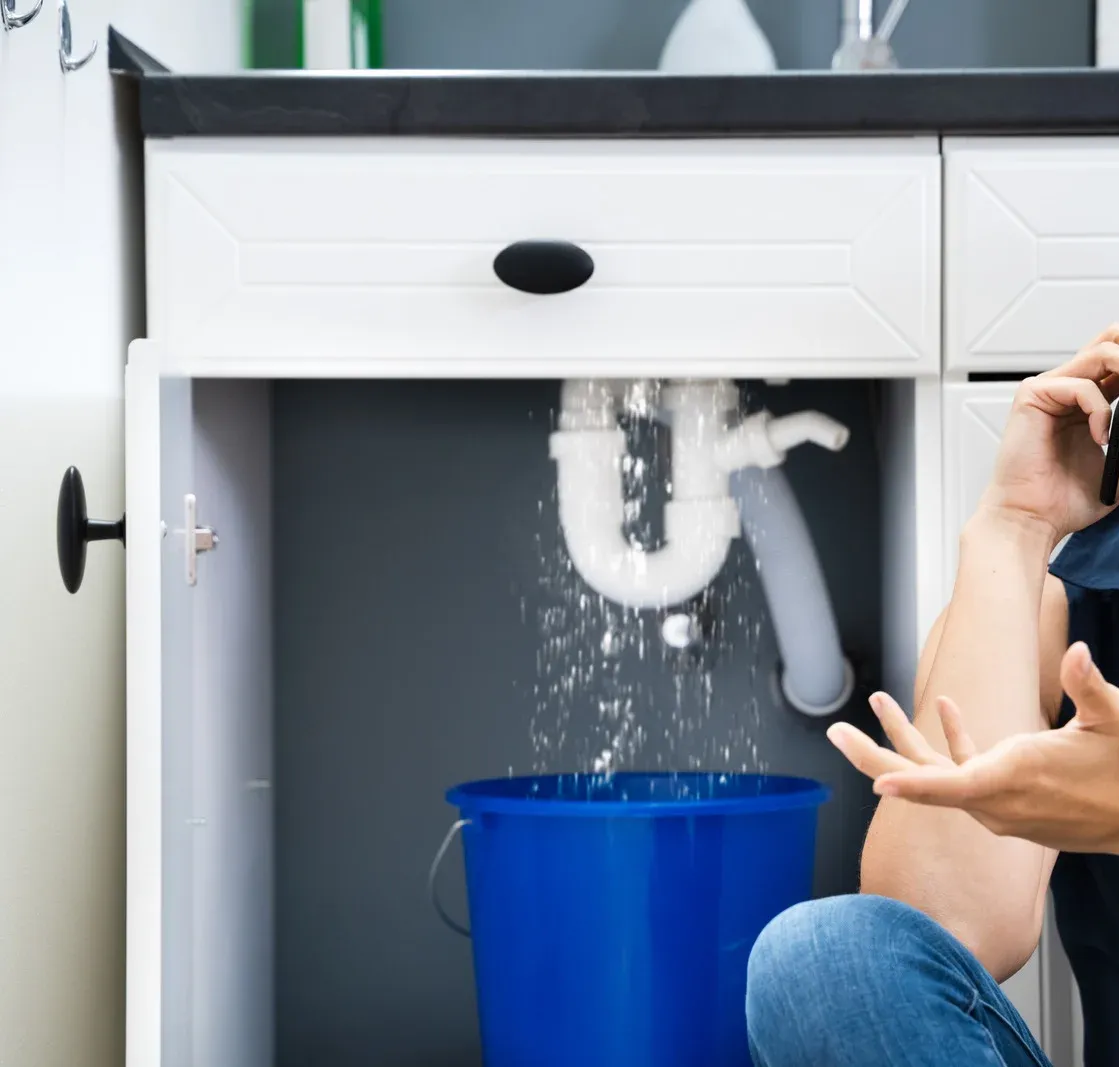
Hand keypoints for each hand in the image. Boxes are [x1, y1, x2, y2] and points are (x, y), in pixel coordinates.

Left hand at [827, 643, 1118, 853]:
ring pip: (938, 775)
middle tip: (835, 732)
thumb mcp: (1115, 722)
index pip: (954, 786)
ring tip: (876, 700)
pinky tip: (947, 707)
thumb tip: (1077, 652)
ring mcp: (999, 804)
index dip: (914, 785)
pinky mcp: (1007, 801)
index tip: (877, 784)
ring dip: (903, 738)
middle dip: (874, 757)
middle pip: (923, 782)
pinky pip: (965, 773)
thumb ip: (1088, 687)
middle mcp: (998, 799)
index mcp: (1016, 779)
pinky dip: (951, 742)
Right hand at [979, 326, 1118, 544]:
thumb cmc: (1063, 500)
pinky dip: (1100, 411)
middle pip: (1110, 343)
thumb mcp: (1118, 467)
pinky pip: (1081, 386)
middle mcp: (1066, 392)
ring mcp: (1048, 391)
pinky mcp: (1033, 397)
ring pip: (1101, 352)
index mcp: (1087, 405)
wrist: (1032, 517)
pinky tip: (1099, 437)